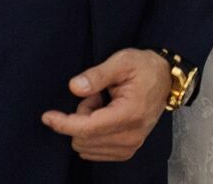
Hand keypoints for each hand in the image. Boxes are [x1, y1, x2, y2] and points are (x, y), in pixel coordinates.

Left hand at [42, 49, 171, 161]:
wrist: (166, 79)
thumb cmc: (143, 68)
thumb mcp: (121, 61)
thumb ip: (97, 75)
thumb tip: (74, 87)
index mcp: (130, 114)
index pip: (88, 128)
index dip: (64, 123)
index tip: (47, 116)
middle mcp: (131, 136)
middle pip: (84, 139)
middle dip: (81, 117)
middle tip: (96, 96)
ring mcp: (130, 146)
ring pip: (87, 146)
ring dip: (87, 126)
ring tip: (104, 104)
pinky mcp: (127, 151)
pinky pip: (94, 152)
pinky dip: (93, 135)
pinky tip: (106, 117)